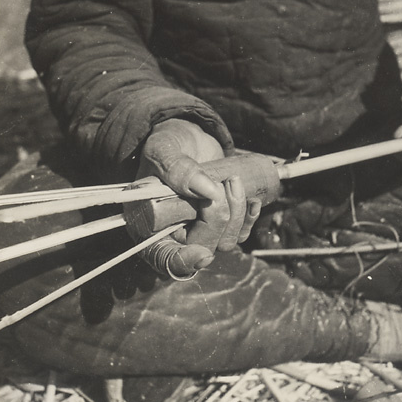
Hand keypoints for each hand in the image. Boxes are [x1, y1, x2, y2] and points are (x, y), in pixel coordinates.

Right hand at [125, 119, 261, 276]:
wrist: (187, 138)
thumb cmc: (167, 145)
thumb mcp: (162, 150)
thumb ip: (177, 168)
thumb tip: (207, 189)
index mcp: (149, 225)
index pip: (165, 258)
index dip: (184, 262)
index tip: (202, 254)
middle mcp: (174, 235)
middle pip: (202, 248)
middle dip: (217, 218)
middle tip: (218, 184)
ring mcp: (200, 231)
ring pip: (225, 242)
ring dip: (235, 213)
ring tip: (232, 180)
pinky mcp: (221, 225)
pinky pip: (240, 234)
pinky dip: (248, 218)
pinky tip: (251, 199)